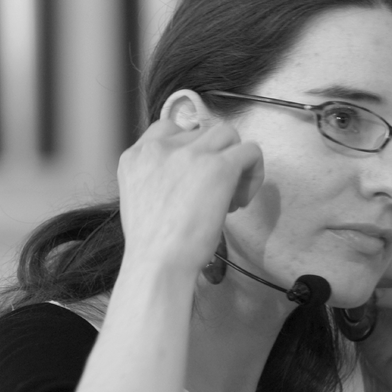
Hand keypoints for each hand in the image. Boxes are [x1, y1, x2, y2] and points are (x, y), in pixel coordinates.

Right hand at [117, 119, 263, 276]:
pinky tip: (241, 200)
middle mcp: (160, 148)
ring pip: (229, 134)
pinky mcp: (219, 166)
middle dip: (213, 159)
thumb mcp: (140, 200)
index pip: (169, 128)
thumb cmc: (153, 247)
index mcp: (136, 156)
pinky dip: (254, 173)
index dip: (190, 150)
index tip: (196, 176)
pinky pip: (251, 151)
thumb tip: (192, 176)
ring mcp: (190, 154)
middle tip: (214, 195)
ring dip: (235, 162)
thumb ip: (159, 178)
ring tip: (230, 197)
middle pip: (203, 133)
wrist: (158, 263)